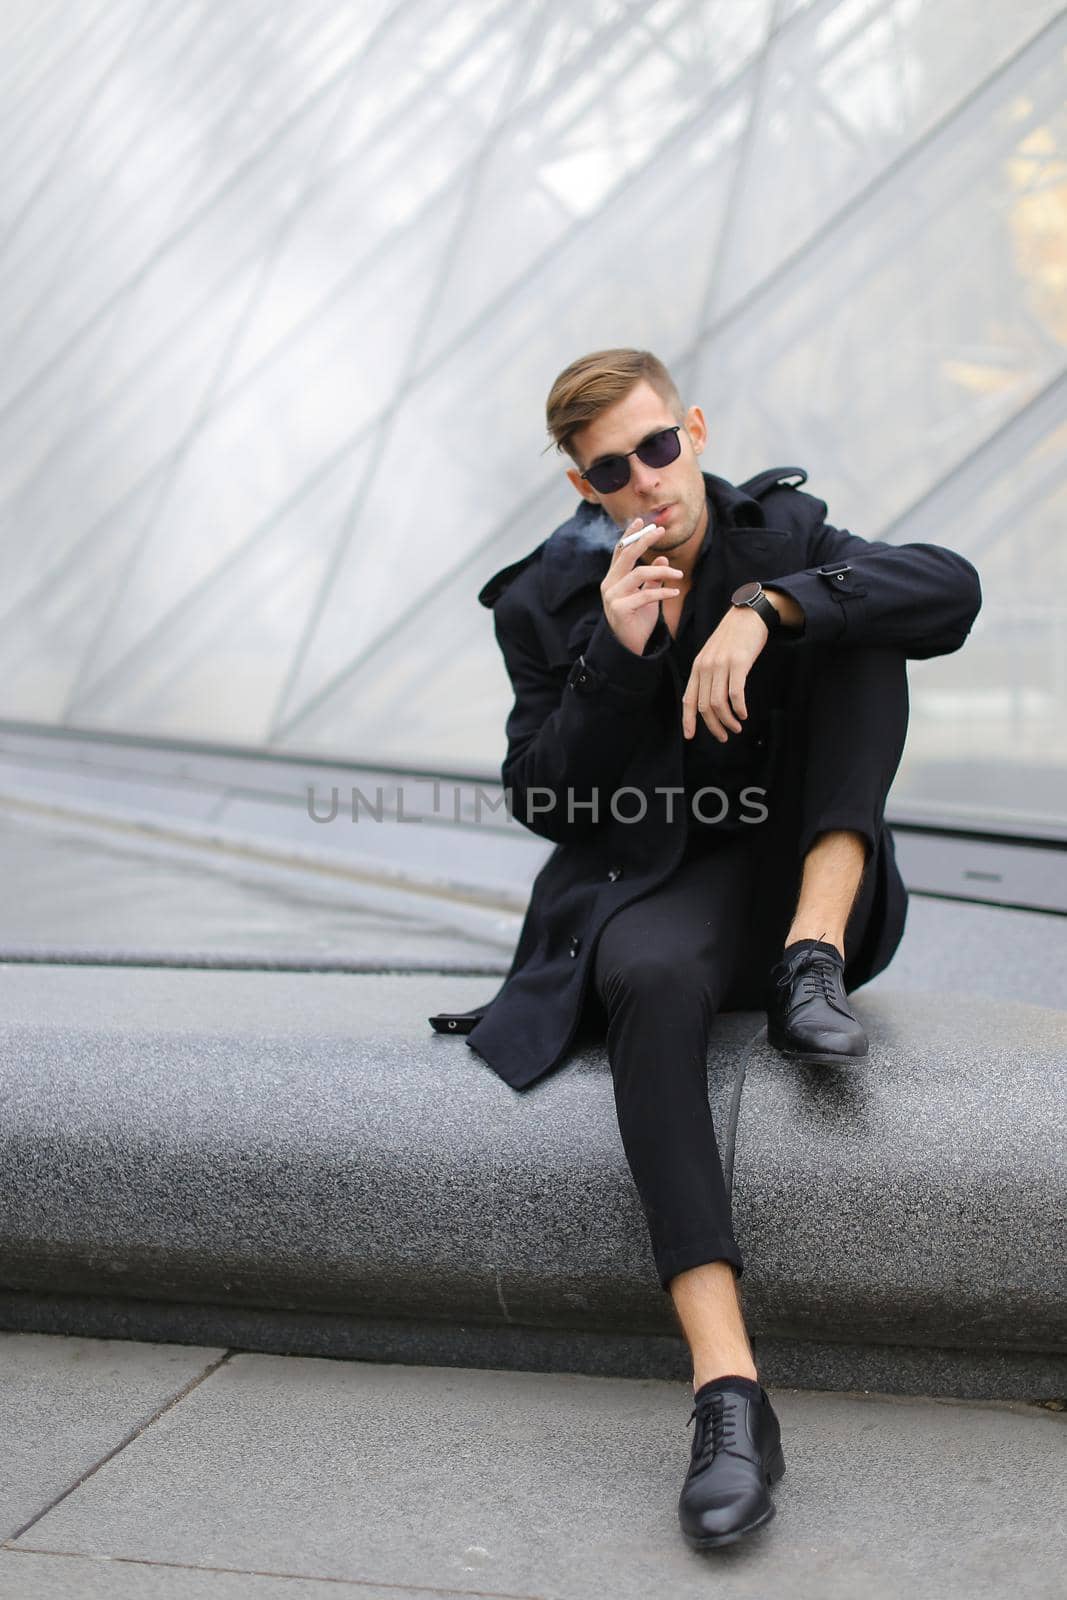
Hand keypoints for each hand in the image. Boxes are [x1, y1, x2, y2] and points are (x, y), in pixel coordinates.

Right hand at [601, 519, 682, 656]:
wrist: (629, 648)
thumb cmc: (637, 621)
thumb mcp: (647, 596)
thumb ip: (652, 579)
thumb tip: (662, 558)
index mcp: (613, 579)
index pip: (619, 552)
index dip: (629, 535)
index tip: (640, 520)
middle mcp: (609, 585)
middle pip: (626, 555)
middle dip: (643, 540)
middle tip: (660, 531)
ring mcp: (612, 597)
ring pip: (638, 574)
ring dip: (661, 571)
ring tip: (679, 575)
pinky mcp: (620, 609)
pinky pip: (645, 595)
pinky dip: (662, 592)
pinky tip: (674, 591)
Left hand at [681, 606, 769, 740]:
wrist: (749, 614)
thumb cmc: (733, 636)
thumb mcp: (713, 653)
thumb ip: (708, 673)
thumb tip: (708, 700)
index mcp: (698, 666)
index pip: (688, 699)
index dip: (688, 720)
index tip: (690, 737)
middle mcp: (705, 667)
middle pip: (704, 706)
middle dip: (713, 726)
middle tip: (724, 737)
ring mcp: (721, 665)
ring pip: (718, 703)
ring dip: (727, 720)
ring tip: (737, 728)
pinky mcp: (738, 663)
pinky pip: (735, 693)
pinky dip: (739, 708)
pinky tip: (744, 714)